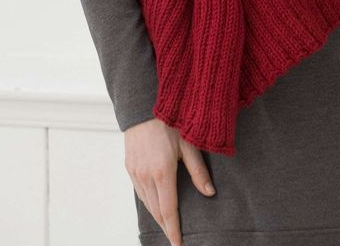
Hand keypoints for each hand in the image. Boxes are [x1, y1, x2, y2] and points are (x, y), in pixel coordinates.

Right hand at [124, 118, 215, 245]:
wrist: (143, 106)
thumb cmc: (170, 121)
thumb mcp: (189, 143)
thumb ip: (198, 170)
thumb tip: (210, 193)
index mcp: (162, 172)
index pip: (168, 210)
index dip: (174, 229)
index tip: (179, 244)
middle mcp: (146, 176)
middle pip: (156, 211)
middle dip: (167, 226)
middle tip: (177, 237)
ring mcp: (135, 173)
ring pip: (147, 203)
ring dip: (157, 216)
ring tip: (169, 225)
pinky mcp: (130, 168)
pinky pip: (140, 192)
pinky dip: (149, 203)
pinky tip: (156, 204)